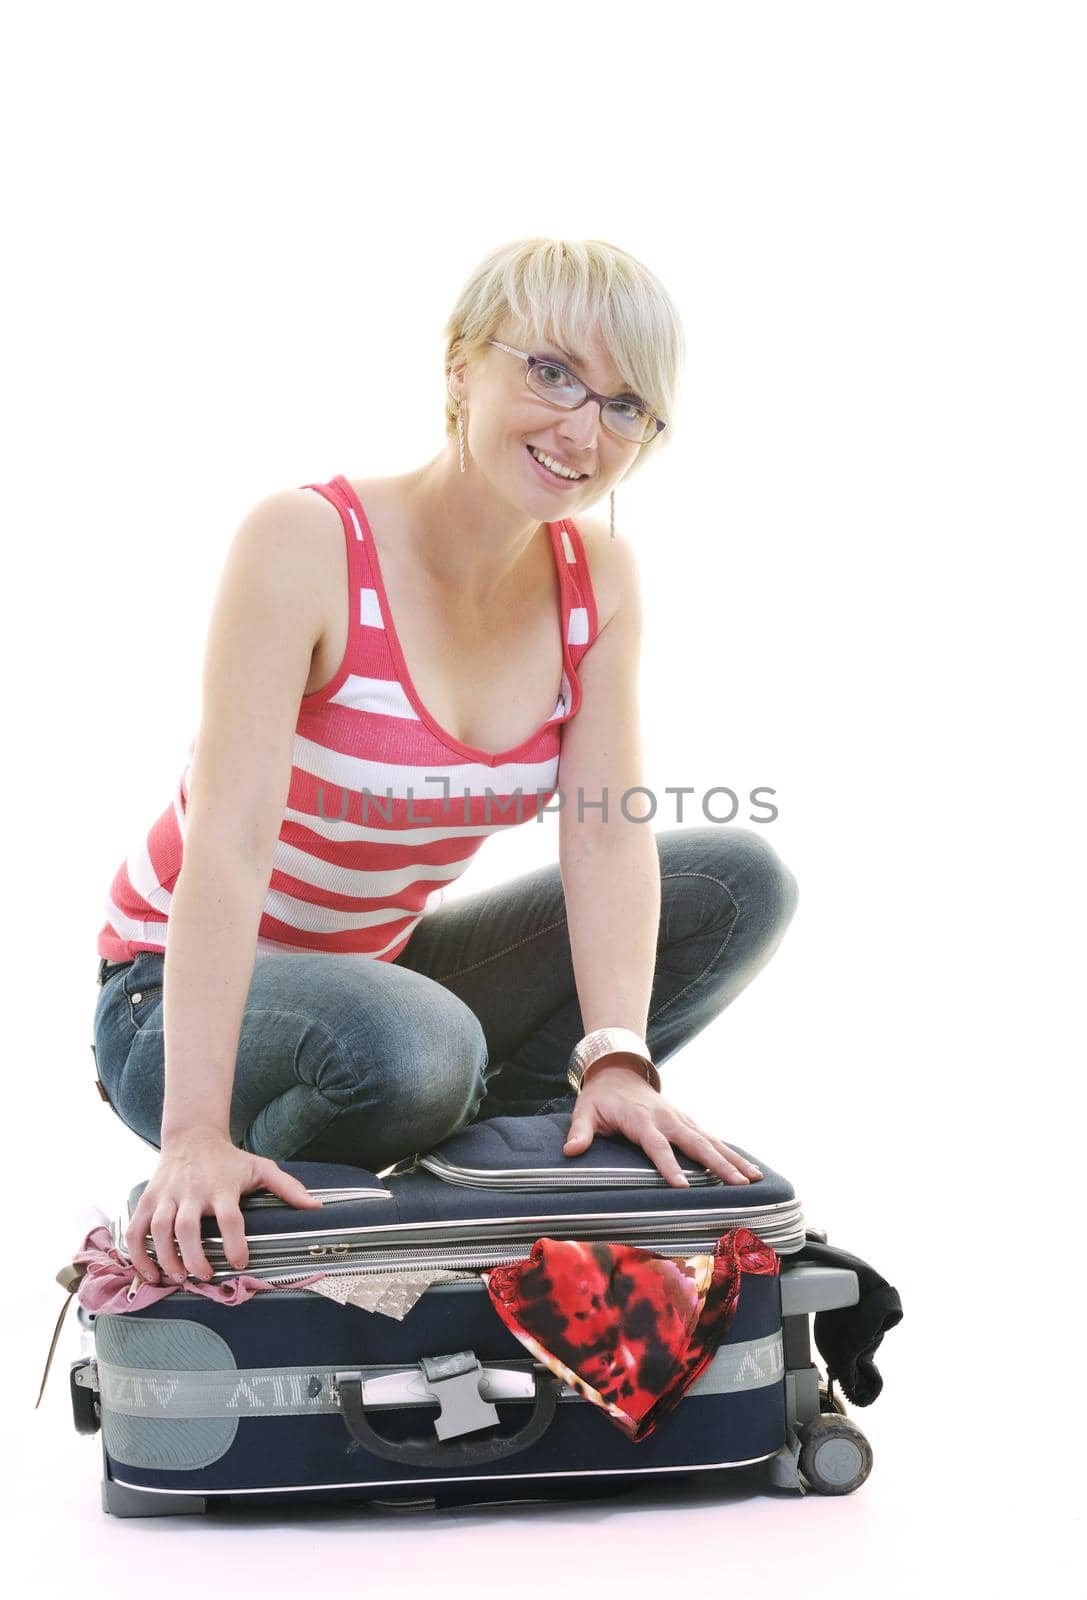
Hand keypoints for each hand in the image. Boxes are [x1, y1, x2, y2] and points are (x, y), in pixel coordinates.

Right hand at [124, 1131, 323, 1284]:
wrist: (192, 1136)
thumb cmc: (229, 1160)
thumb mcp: (261, 1168)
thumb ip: (288, 1188)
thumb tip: (316, 1208)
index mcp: (222, 1186)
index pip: (230, 1216)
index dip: (235, 1242)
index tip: (240, 1263)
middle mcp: (192, 1191)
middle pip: (187, 1226)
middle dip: (193, 1256)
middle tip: (204, 1276)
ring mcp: (167, 1195)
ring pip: (158, 1229)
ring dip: (165, 1257)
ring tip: (177, 1278)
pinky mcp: (149, 1199)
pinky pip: (135, 1229)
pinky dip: (137, 1253)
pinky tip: (149, 1272)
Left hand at [562, 1065, 763, 1187]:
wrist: (619, 1069)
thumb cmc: (600, 1097)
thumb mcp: (585, 1110)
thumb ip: (580, 1131)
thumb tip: (570, 1152)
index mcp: (641, 1119)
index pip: (657, 1145)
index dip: (668, 1165)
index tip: (682, 1187)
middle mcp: (667, 1118)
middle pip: (695, 1143)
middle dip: (717, 1165)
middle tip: (738, 1184)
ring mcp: (680, 1118)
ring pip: (710, 1140)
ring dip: (733, 1159)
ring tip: (754, 1179)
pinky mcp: (687, 1121)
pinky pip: (711, 1138)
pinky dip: (731, 1152)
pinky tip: (750, 1168)